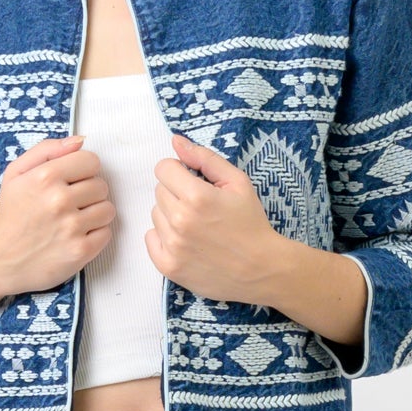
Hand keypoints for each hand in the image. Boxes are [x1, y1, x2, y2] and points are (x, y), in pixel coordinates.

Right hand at [0, 135, 114, 294]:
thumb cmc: (10, 215)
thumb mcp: (16, 174)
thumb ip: (47, 150)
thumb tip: (80, 141)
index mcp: (45, 177)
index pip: (91, 161)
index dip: (83, 170)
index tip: (72, 181)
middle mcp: (60, 200)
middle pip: (101, 185)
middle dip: (88, 193)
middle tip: (69, 204)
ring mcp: (72, 227)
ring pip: (108, 209)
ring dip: (94, 214)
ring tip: (73, 220)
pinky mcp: (80, 251)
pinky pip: (106, 233)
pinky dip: (95, 235)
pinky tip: (76, 236)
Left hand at [145, 133, 285, 300]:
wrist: (261, 269)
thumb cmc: (251, 223)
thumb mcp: (237, 182)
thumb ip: (205, 158)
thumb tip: (176, 141)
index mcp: (197, 196)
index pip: (163, 168)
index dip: (179, 171)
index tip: (194, 181)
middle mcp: (180, 221)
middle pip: (159, 190)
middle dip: (177, 193)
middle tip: (201, 207)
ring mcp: (173, 246)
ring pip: (155, 214)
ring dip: (171, 215)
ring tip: (197, 226)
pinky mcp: (168, 266)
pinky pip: (150, 238)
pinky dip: (164, 237)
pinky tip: (186, 240)